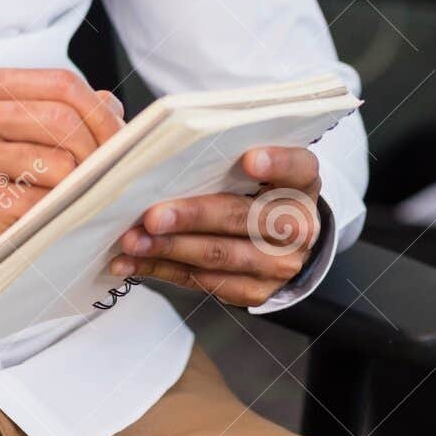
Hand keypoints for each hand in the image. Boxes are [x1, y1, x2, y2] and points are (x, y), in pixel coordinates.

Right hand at [0, 67, 123, 303]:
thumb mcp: (9, 132)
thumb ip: (59, 112)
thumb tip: (114, 108)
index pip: (62, 84)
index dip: (101, 112)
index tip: (122, 139)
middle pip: (64, 121)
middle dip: (99, 152)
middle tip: (111, 176)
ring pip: (60, 164)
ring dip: (80, 188)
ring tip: (78, 199)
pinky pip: (43, 203)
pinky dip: (60, 214)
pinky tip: (55, 219)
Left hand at [107, 146, 321, 308]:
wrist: (283, 239)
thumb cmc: (257, 188)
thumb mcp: (259, 163)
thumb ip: (228, 151)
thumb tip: (170, 144)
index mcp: (302, 183)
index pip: (298, 168)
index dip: (276, 163)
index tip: (249, 160)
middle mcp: (298, 226)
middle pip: (243, 217)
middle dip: (193, 216)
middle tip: (153, 214)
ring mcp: (277, 264)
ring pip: (219, 255)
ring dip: (170, 248)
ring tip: (134, 240)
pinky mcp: (254, 291)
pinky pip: (203, 282)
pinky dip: (163, 270)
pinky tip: (134, 262)